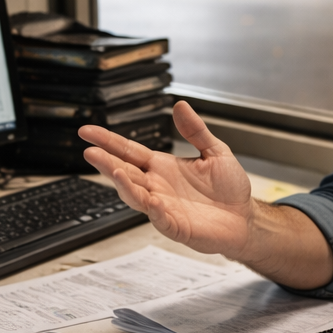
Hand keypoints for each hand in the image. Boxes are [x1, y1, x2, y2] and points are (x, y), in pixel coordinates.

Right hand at [80, 101, 257, 256]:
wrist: (245, 217)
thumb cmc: (229, 188)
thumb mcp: (215, 151)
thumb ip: (196, 130)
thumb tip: (180, 105)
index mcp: (162, 167)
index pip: (129, 151)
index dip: (108, 142)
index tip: (87, 132)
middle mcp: (158, 186)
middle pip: (125, 173)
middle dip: (106, 163)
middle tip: (90, 152)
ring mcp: (164, 207)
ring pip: (136, 196)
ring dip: (124, 185)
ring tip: (114, 172)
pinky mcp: (176, 227)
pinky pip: (161, 219)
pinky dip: (154, 210)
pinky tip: (152, 200)